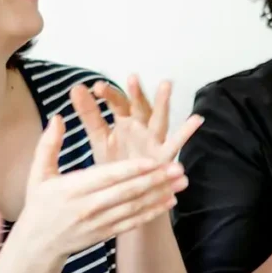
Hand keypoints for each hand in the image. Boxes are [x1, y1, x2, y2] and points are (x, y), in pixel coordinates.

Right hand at [12, 115, 184, 260]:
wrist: (37, 245)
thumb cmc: (39, 204)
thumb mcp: (37, 173)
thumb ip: (48, 144)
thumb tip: (58, 117)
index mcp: (72, 189)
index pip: (107, 177)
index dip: (131, 169)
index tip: (152, 160)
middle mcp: (88, 207)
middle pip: (127, 192)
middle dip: (155, 180)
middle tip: (178, 168)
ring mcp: (99, 223)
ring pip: (134, 207)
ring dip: (160, 195)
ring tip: (181, 183)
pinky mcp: (106, 234)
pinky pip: (133, 222)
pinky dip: (152, 213)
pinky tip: (169, 202)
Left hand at [74, 76, 203, 164]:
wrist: (127, 194)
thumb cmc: (116, 162)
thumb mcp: (99, 138)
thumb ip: (89, 114)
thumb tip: (75, 87)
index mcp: (124, 121)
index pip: (117, 103)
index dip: (108, 95)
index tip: (95, 88)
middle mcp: (141, 127)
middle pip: (138, 107)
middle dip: (135, 93)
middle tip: (131, 78)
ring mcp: (154, 140)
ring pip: (158, 119)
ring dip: (162, 103)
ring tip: (166, 84)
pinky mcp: (165, 156)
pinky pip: (176, 143)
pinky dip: (186, 132)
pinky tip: (196, 119)